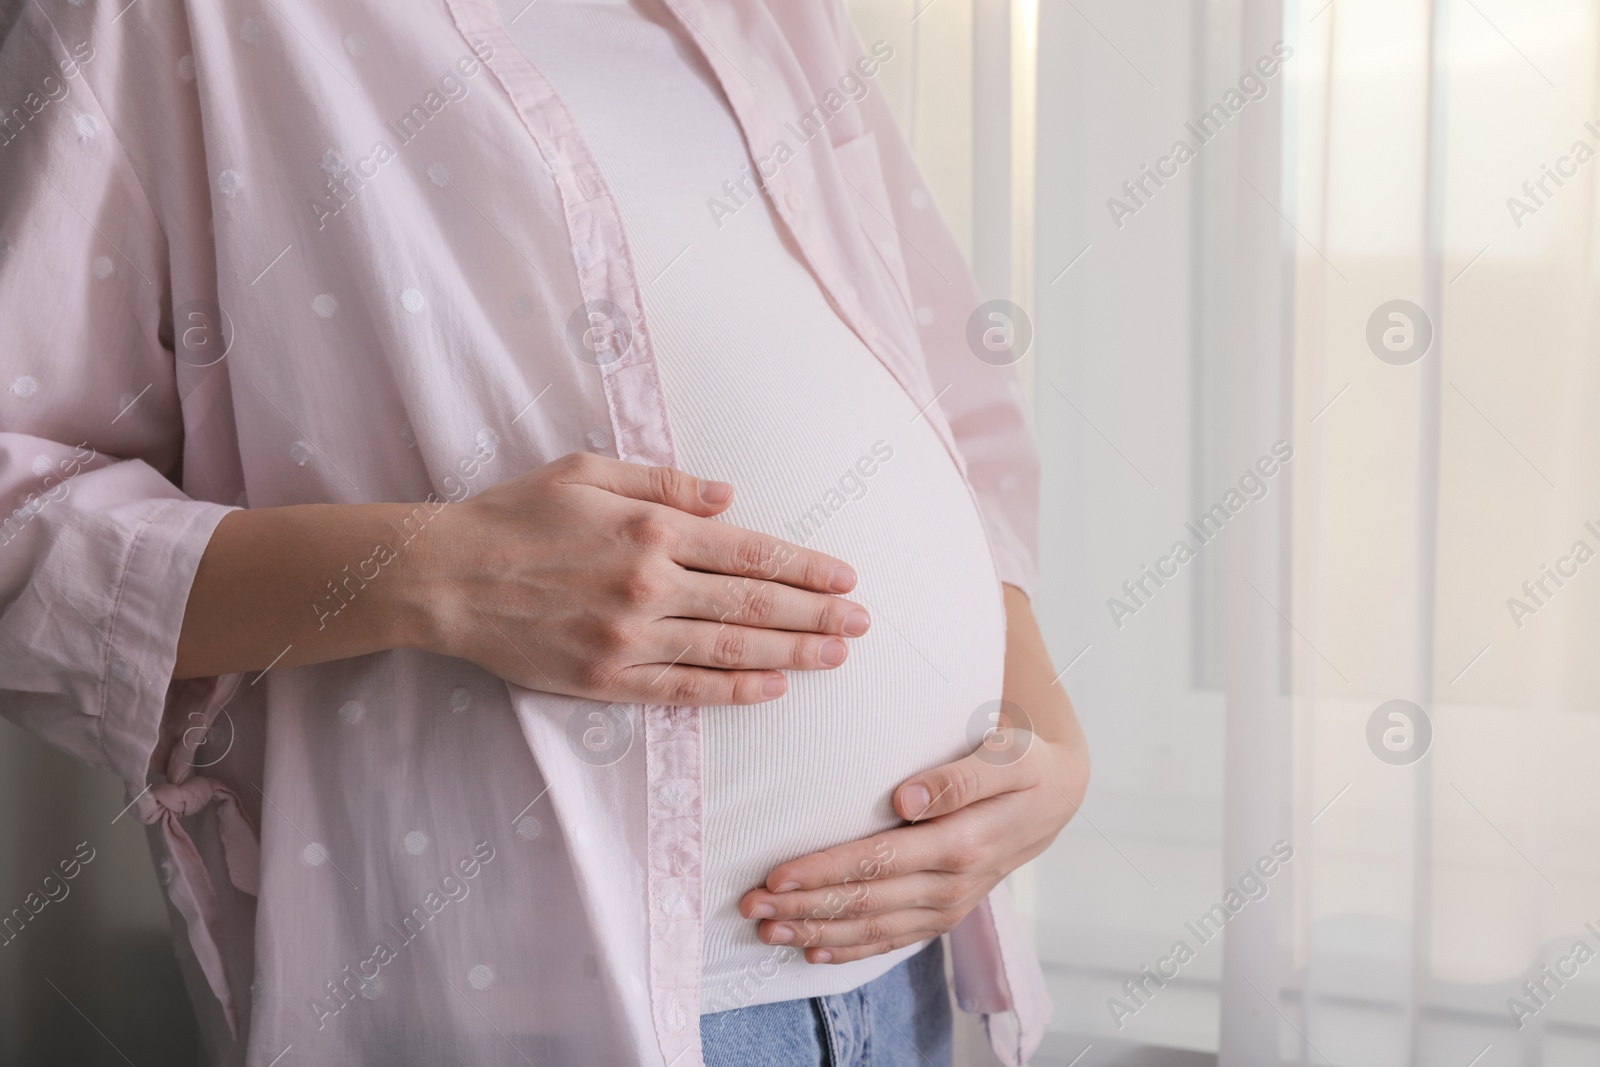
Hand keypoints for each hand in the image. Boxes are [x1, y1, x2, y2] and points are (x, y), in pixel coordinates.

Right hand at [417, 452, 870, 704]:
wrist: (442, 575)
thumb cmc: (514, 513)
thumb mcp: (588, 471)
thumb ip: (665, 485)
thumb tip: (732, 498)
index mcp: (650, 530)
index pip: (750, 554)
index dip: (806, 569)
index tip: (847, 579)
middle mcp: (649, 586)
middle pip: (753, 607)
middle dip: (817, 616)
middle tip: (863, 625)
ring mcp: (629, 639)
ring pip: (729, 651)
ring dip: (791, 655)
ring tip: (836, 658)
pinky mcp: (606, 680)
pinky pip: (684, 691)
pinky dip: (733, 692)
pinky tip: (772, 690)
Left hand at [738, 584, 1088, 962]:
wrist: (1058, 796)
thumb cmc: (1024, 764)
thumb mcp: (1006, 755)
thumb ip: (959, 777)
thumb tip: (906, 798)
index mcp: (962, 842)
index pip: (878, 862)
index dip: (824, 872)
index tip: (777, 874)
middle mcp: (952, 883)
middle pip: (866, 901)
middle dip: (804, 906)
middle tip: (751, 904)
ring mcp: (949, 904)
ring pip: (873, 927)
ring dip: (817, 931)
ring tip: (766, 928)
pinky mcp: (945, 912)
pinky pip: (893, 939)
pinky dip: (851, 949)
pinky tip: (813, 951)